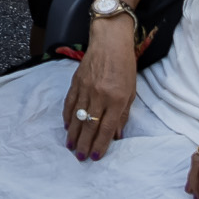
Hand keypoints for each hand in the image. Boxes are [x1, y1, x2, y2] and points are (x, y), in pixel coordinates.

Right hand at [63, 19, 137, 158]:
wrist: (109, 40)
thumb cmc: (124, 65)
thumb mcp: (131, 91)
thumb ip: (123, 114)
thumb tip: (116, 135)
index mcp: (116, 99)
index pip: (105, 127)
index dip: (100, 144)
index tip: (96, 156)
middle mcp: (99, 95)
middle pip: (89, 125)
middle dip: (84, 144)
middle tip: (80, 157)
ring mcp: (85, 88)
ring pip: (77, 116)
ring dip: (73, 134)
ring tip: (71, 147)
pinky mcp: (76, 81)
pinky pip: (70, 102)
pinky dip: (68, 116)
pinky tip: (67, 126)